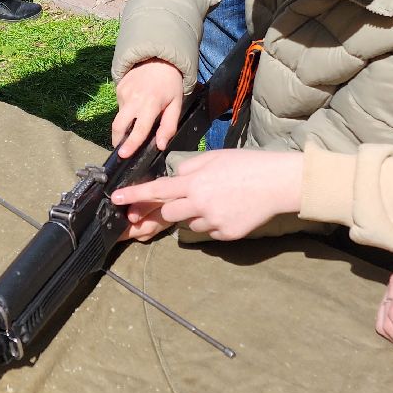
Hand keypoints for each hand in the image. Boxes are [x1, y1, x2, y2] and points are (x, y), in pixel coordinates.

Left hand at [109, 149, 300, 241]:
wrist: (276, 183)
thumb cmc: (245, 165)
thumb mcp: (213, 158)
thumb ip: (189, 169)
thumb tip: (175, 179)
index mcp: (194, 182)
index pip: (156, 190)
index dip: (134, 196)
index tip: (116, 200)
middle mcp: (199, 204)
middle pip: (169, 213)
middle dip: (170, 208)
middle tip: (185, 199)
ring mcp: (213, 222)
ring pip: (190, 223)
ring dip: (194, 213)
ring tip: (219, 198)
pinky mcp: (226, 234)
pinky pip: (209, 231)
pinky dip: (213, 222)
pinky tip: (230, 208)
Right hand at [112, 59, 184, 156]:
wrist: (158, 58)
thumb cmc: (170, 84)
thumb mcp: (176, 104)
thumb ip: (168, 126)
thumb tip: (160, 145)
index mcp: (150, 104)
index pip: (138, 129)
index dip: (130, 144)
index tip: (123, 155)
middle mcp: (133, 99)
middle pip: (118, 126)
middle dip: (117, 140)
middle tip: (121, 149)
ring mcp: (123, 92)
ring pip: (119, 116)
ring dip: (124, 124)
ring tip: (136, 120)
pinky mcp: (119, 87)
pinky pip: (120, 105)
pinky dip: (126, 111)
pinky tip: (136, 104)